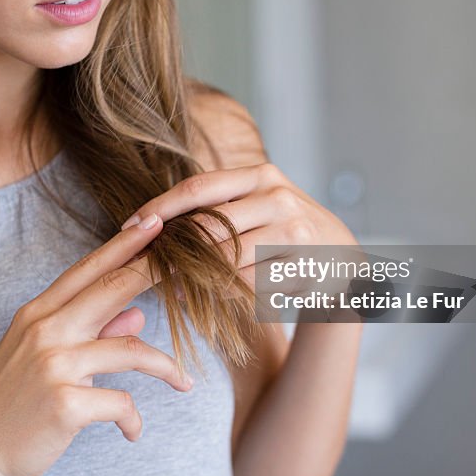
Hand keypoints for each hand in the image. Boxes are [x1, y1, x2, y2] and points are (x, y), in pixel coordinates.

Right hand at [0, 215, 193, 475]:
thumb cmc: (8, 408)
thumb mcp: (42, 361)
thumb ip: (90, 334)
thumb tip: (136, 316)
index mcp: (37, 314)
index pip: (88, 269)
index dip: (125, 244)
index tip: (156, 220)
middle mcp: (44, 330)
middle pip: (113, 288)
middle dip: (157, 271)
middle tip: (196, 262)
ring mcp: (53, 364)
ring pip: (131, 349)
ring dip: (166, 367)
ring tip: (184, 382)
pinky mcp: (64, 403)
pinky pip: (121, 402)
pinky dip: (133, 420)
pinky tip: (132, 432)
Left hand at [120, 163, 358, 298]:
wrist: (346, 260)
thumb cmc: (287, 233)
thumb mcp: (260, 205)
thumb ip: (219, 208)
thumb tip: (154, 225)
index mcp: (260, 176)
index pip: (198, 187)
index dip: (160, 207)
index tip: (129, 225)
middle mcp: (278, 197)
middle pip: (209, 225)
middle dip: (174, 249)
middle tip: (146, 265)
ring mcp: (293, 231)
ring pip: (226, 259)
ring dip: (193, 278)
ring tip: (171, 287)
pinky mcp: (303, 265)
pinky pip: (249, 284)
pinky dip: (223, 294)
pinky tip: (207, 299)